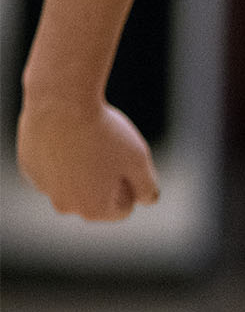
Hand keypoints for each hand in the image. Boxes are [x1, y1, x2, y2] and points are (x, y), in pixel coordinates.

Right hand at [16, 94, 159, 220]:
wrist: (60, 102)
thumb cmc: (104, 133)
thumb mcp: (139, 161)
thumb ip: (147, 187)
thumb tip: (146, 200)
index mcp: (92, 210)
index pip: (123, 207)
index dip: (131, 183)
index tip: (124, 160)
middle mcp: (64, 205)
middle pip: (96, 197)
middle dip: (106, 180)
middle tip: (105, 149)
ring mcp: (43, 186)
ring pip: (75, 181)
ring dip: (84, 168)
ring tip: (87, 141)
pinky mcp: (29, 167)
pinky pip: (55, 166)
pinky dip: (63, 156)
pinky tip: (67, 135)